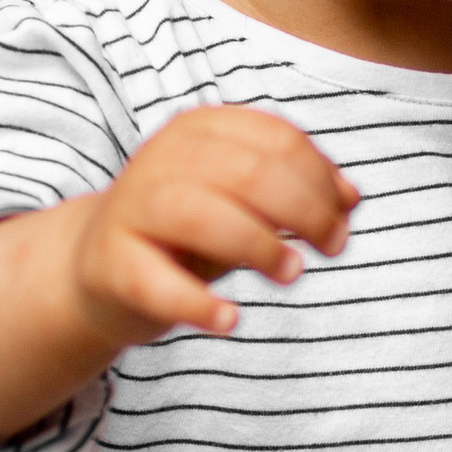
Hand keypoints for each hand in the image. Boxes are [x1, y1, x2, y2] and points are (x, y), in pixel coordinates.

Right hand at [0, 105, 358, 448]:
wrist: (100, 268)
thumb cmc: (189, 231)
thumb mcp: (244, 201)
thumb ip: (296, 191)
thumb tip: (351, 199)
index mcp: (199, 131)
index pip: (275, 139)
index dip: (320, 178)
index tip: (343, 220)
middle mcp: (161, 160)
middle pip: (247, 173)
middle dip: (304, 210)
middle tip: (332, 248)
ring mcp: (132, 210)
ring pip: (200, 215)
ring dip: (258, 245)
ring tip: (289, 273)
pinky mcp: (113, 266)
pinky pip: (158, 285)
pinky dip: (198, 305)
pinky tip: (229, 320)